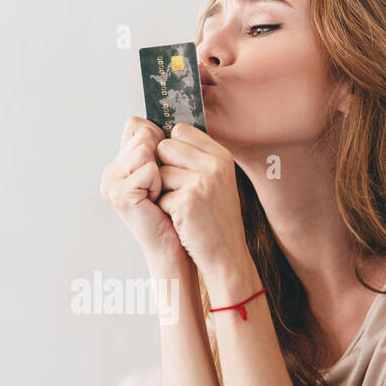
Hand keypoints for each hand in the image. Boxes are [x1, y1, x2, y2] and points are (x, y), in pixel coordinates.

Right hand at [101, 116, 187, 266]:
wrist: (176, 248)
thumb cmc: (176, 211)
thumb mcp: (168, 172)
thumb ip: (160, 145)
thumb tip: (168, 121)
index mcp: (120, 163)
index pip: (137, 125)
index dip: (158, 140)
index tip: (162, 170)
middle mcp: (111, 171)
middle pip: (142, 132)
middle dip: (162, 155)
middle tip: (161, 186)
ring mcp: (111, 182)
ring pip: (146, 146)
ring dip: (162, 169)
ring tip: (159, 194)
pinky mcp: (119, 193)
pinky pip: (149, 168)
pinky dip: (160, 183)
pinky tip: (156, 202)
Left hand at [154, 123, 248, 275]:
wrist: (226, 255)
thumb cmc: (215, 219)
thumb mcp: (215, 181)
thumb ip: (195, 156)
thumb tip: (160, 135)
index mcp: (221, 155)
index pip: (180, 130)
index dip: (171, 150)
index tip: (178, 170)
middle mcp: (215, 164)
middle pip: (165, 146)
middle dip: (164, 168)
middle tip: (179, 191)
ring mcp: (203, 182)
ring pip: (159, 172)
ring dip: (163, 191)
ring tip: (183, 207)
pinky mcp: (188, 202)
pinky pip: (159, 196)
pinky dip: (165, 211)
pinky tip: (182, 220)